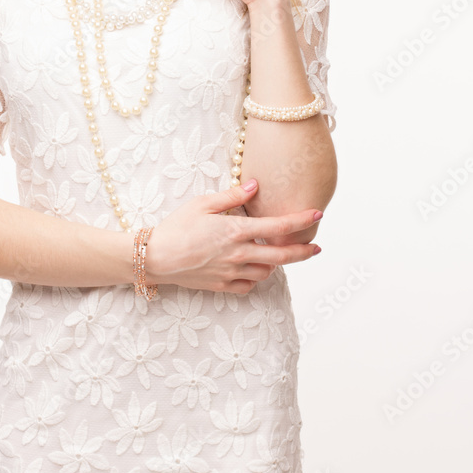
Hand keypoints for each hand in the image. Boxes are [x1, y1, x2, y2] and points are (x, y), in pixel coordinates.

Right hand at [145, 180, 321, 294]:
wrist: (155, 258)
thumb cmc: (176, 227)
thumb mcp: (202, 203)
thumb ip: (232, 196)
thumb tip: (255, 185)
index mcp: (235, 231)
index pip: (277, 227)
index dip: (301, 221)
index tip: (318, 214)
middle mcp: (238, 254)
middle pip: (281, 256)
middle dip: (303, 252)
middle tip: (316, 248)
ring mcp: (231, 273)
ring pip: (267, 272)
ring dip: (276, 264)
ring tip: (277, 254)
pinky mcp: (222, 286)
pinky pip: (248, 286)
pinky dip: (256, 278)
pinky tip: (254, 269)